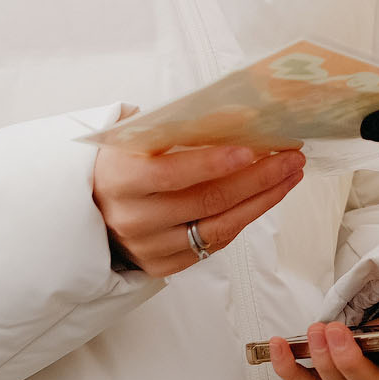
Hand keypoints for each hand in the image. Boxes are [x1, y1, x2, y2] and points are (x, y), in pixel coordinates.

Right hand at [90, 141, 303, 278]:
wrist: (87, 208)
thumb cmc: (119, 162)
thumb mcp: (134, 137)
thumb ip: (172, 128)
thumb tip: (231, 114)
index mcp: (120, 179)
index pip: (171, 174)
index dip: (213, 163)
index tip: (252, 149)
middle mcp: (133, 218)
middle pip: (205, 201)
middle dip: (257, 179)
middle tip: (290, 158)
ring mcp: (148, 246)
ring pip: (217, 228)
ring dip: (261, 201)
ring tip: (289, 176)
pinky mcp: (162, 265)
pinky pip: (213, 245)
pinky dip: (243, 220)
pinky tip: (264, 198)